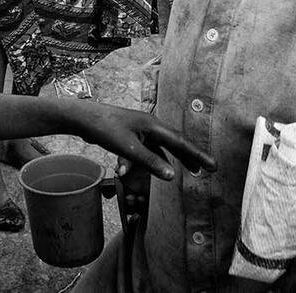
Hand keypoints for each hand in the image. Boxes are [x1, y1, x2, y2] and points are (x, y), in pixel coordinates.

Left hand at [62, 102, 212, 182]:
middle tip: (206, 169)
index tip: (213, 166)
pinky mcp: (131, 134)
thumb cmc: (105, 129)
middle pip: (175, 143)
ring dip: (172, 159)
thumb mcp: (129, 149)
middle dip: (190, 157)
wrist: (82, 118)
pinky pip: (146, 149)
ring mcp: (140, 129)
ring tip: (189, 171)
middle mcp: (150, 125)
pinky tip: (149, 170)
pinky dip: (148, 160)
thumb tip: (172, 177)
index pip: (181, 142)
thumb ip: (150, 163)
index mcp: (153, 125)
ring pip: (161, 147)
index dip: (198, 155)